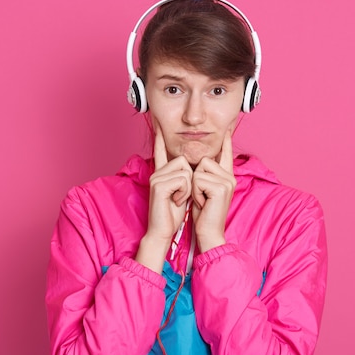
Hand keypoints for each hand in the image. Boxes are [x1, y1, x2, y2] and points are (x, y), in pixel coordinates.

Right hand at [136, 129, 192, 272]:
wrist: (163, 231)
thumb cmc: (174, 213)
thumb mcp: (183, 191)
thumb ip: (186, 177)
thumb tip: (198, 164)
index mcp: (162, 172)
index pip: (161, 151)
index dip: (161, 138)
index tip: (158, 124)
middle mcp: (157, 171)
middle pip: (184, 160)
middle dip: (191, 179)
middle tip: (182, 195)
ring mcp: (156, 177)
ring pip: (185, 169)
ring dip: (188, 187)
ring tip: (178, 198)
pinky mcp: (158, 184)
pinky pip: (183, 179)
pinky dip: (184, 192)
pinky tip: (174, 201)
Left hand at [191, 131, 236, 251]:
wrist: (208, 232)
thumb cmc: (202, 213)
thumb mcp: (202, 189)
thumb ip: (204, 174)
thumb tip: (197, 159)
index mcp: (226, 176)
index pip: (226, 153)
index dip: (226, 140)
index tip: (228, 126)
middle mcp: (230, 176)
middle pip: (205, 158)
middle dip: (195, 177)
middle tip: (201, 196)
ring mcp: (228, 181)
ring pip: (200, 168)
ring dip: (194, 185)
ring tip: (201, 199)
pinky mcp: (222, 187)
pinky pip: (198, 178)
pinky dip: (195, 192)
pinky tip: (202, 202)